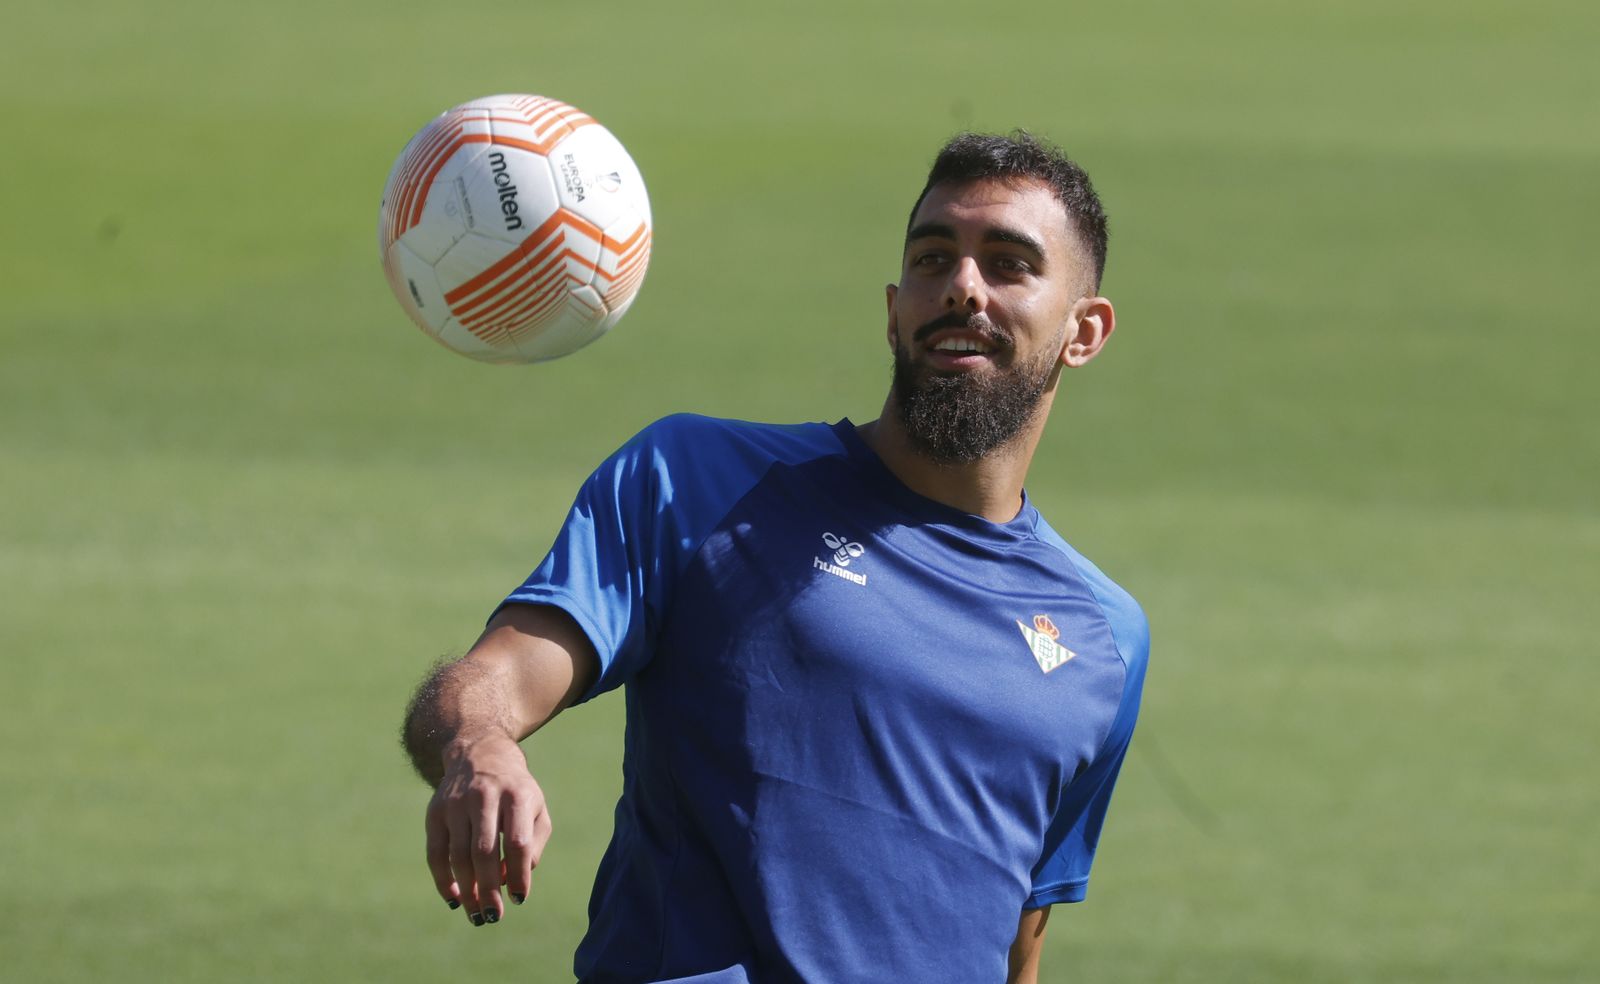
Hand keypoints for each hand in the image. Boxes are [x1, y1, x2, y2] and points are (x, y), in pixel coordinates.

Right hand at [424, 733, 551, 924]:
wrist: (480, 753)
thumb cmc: (516, 792)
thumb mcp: (537, 809)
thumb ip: (532, 845)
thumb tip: (513, 879)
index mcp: (517, 796)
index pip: (517, 843)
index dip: (518, 874)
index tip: (519, 899)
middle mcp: (485, 796)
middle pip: (484, 852)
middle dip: (489, 889)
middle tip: (493, 916)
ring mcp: (456, 803)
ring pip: (458, 855)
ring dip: (467, 890)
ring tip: (476, 914)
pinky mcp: (435, 811)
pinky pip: (435, 853)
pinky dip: (443, 880)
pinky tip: (455, 898)